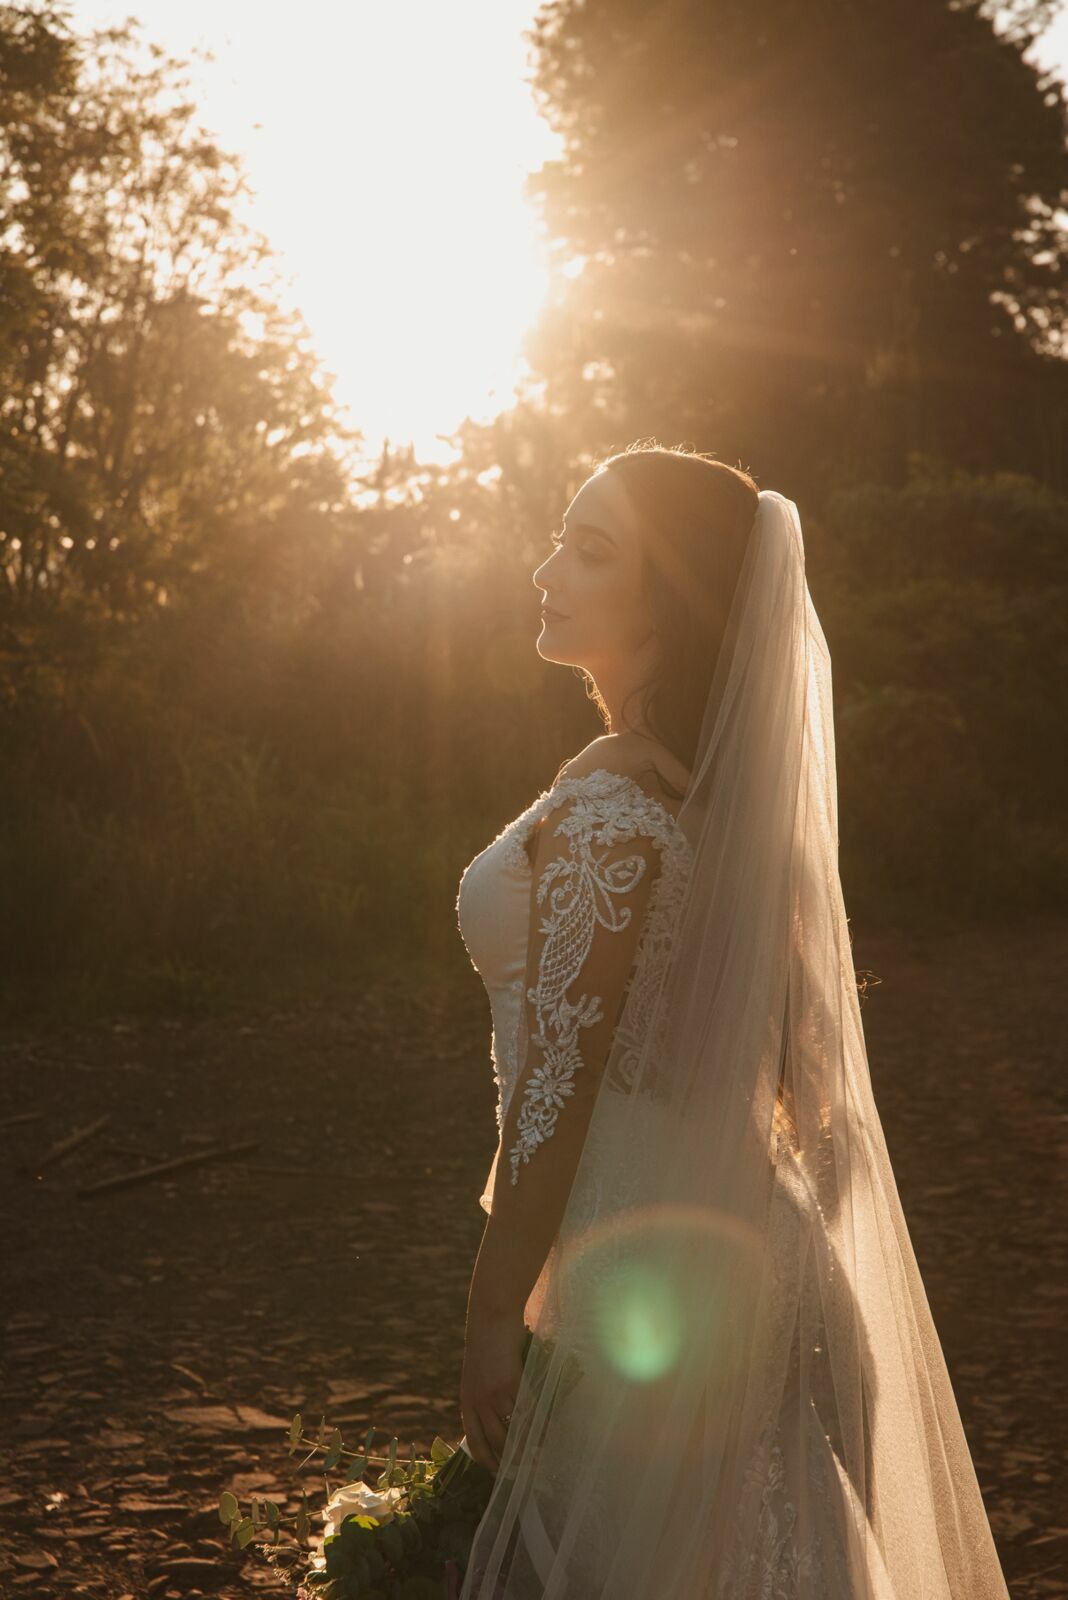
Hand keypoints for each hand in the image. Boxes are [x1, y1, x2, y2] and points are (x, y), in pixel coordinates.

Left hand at [460, 1307, 526, 1473]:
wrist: (490, 1318)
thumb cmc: (488, 1346)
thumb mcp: (477, 1377)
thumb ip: (485, 1399)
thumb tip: (503, 1423)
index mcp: (467, 1403)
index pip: (476, 1444)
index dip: (489, 1462)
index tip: (501, 1472)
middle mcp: (479, 1403)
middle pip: (496, 1443)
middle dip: (513, 1459)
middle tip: (528, 1466)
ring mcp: (495, 1394)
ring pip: (513, 1432)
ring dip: (528, 1445)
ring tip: (541, 1452)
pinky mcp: (512, 1383)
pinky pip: (528, 1411)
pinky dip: (539, 1423)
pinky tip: (549, 1427)